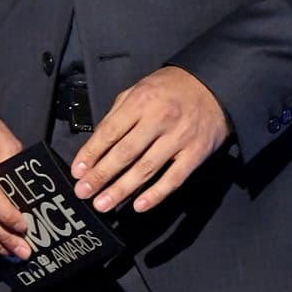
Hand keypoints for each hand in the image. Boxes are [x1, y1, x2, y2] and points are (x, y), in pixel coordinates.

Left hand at [70, 67, 229, 213]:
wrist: (214, 85)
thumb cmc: (171, 88)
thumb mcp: (140, 88)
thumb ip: (119, 112)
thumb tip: (97, 140)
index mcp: (141, 102)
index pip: (109, 132)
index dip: (91, 153)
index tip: (77, 171)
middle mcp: (159, 119)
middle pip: (124, 153)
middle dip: (101, 175)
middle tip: (83, 193)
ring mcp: (179, 138)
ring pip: (146, 168)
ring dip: (121, 189)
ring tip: (103, 204)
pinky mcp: (196, 153)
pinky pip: (174, 178)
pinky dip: (156, 194)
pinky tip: (139, 206)